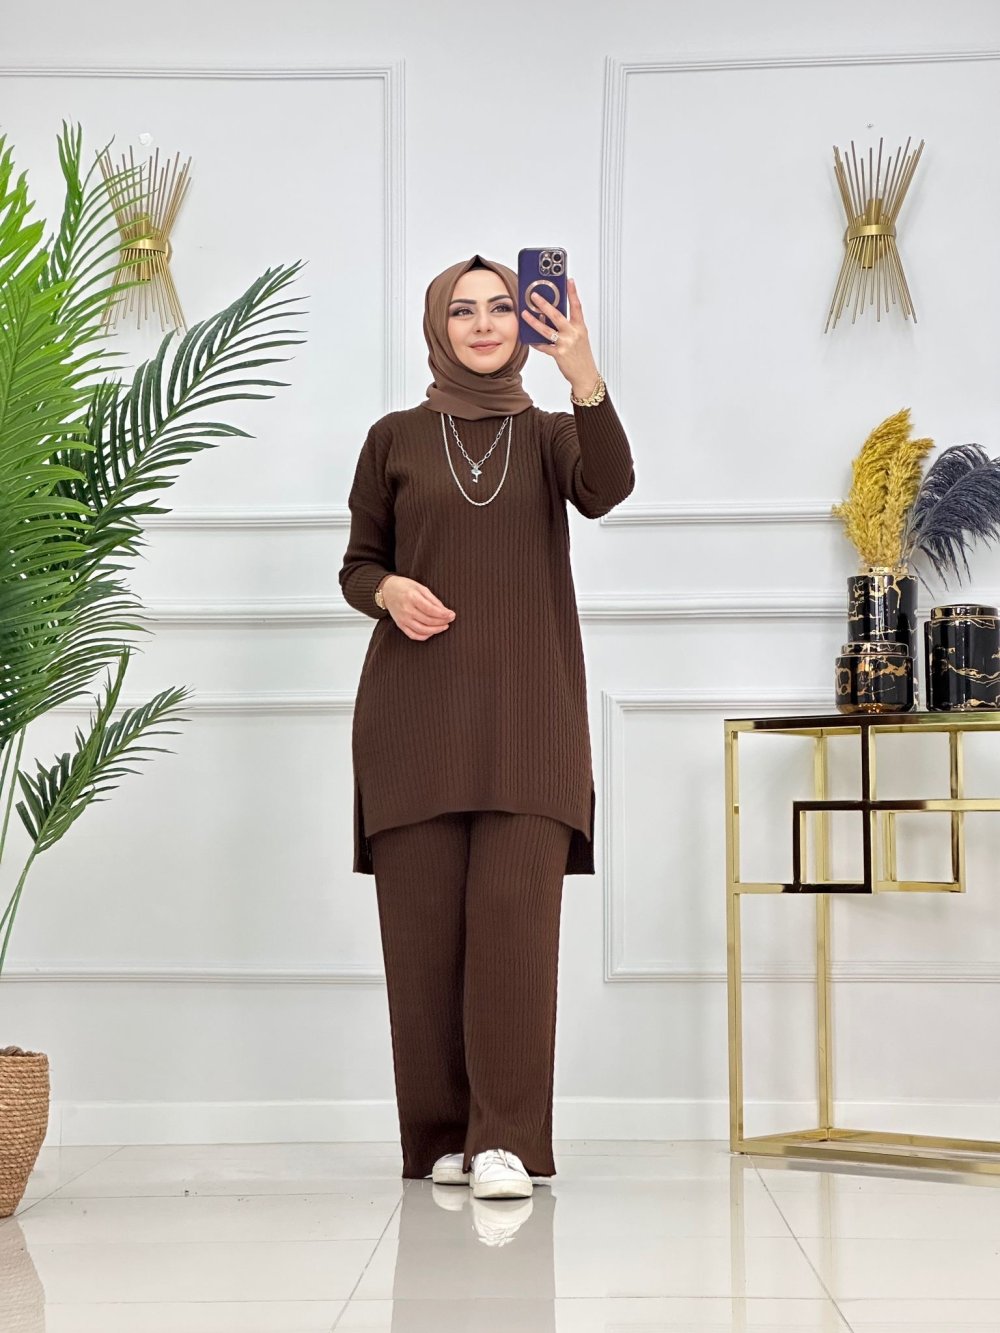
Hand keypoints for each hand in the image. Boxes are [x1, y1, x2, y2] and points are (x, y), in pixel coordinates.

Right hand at [380, 575, 454, 641]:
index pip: (431, 610)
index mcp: (412, 597)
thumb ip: (432, 599)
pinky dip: (424, 636)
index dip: (443, 614)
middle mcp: (406, 610)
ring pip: (422, 630)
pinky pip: (413, 635)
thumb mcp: (420, 587)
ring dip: (436, 630)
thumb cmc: (404, 587)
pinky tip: (432, 632)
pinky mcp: (400, 625)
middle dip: (442, 622)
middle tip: (450, 619)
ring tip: (444, 626)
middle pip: (428, 621)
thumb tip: (444, 610)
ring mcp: (403, 619)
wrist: (386, 591)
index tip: (452, 615)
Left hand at [521, 277, 601, 398]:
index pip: (577, 306)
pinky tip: (529, 338)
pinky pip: (544, 346)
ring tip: (525, 314)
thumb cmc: (582, 356)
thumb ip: (569, 327)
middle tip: (534, 296)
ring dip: (533, 321)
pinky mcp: (559, 354)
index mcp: (580, 328)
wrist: (586, 375)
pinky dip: (536, 342)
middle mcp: (573, 334)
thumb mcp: (580, 338)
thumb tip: (553, 316)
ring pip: (546, 330)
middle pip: (557, 315)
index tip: (569, 281)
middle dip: (544, 304)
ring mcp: (566, 344)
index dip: (573, 293)